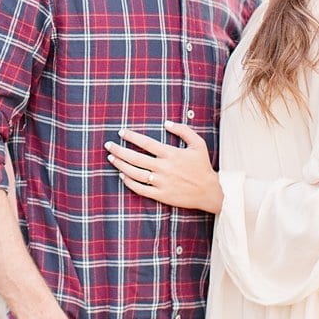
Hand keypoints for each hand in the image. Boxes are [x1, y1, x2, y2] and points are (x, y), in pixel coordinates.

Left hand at [106, 120, 222, 214]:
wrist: (210, 191)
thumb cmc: (202, 166)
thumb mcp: (198, 144)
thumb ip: (183, 130)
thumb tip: (166, 123)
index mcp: (171, 154)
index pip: (146, 143)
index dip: (131, 136)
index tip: (121, 132)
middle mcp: (164, 168)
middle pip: (135, 158)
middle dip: (119, 150)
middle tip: (108, 145)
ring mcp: (162, 183)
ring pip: (135, 173)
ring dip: (121, 165)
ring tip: (111, 158)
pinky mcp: (161, 195)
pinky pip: (140, 189)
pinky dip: (129, 182)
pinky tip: (122, 175)